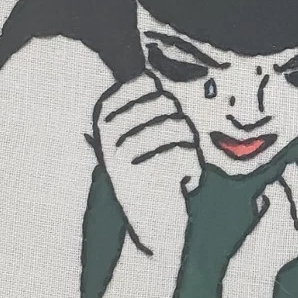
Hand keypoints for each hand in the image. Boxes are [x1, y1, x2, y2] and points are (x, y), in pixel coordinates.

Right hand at [93, 74, 201, 248]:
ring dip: (190, 151)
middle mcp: (106, 131)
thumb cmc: (155, 173)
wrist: (154, 228)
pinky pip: (189, 155)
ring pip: (182, 127)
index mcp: (102, 114)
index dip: (167, 105)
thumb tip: (152, 69)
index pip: (150, 82)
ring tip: (174, 172)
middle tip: (168, 156)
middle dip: (182, 130)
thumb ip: (146, 101)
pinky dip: (194, 171)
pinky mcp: (144, 175)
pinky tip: (177, 187)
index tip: (156, 132)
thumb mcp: (141, 133)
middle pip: (169, 103)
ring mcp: (122, 153)